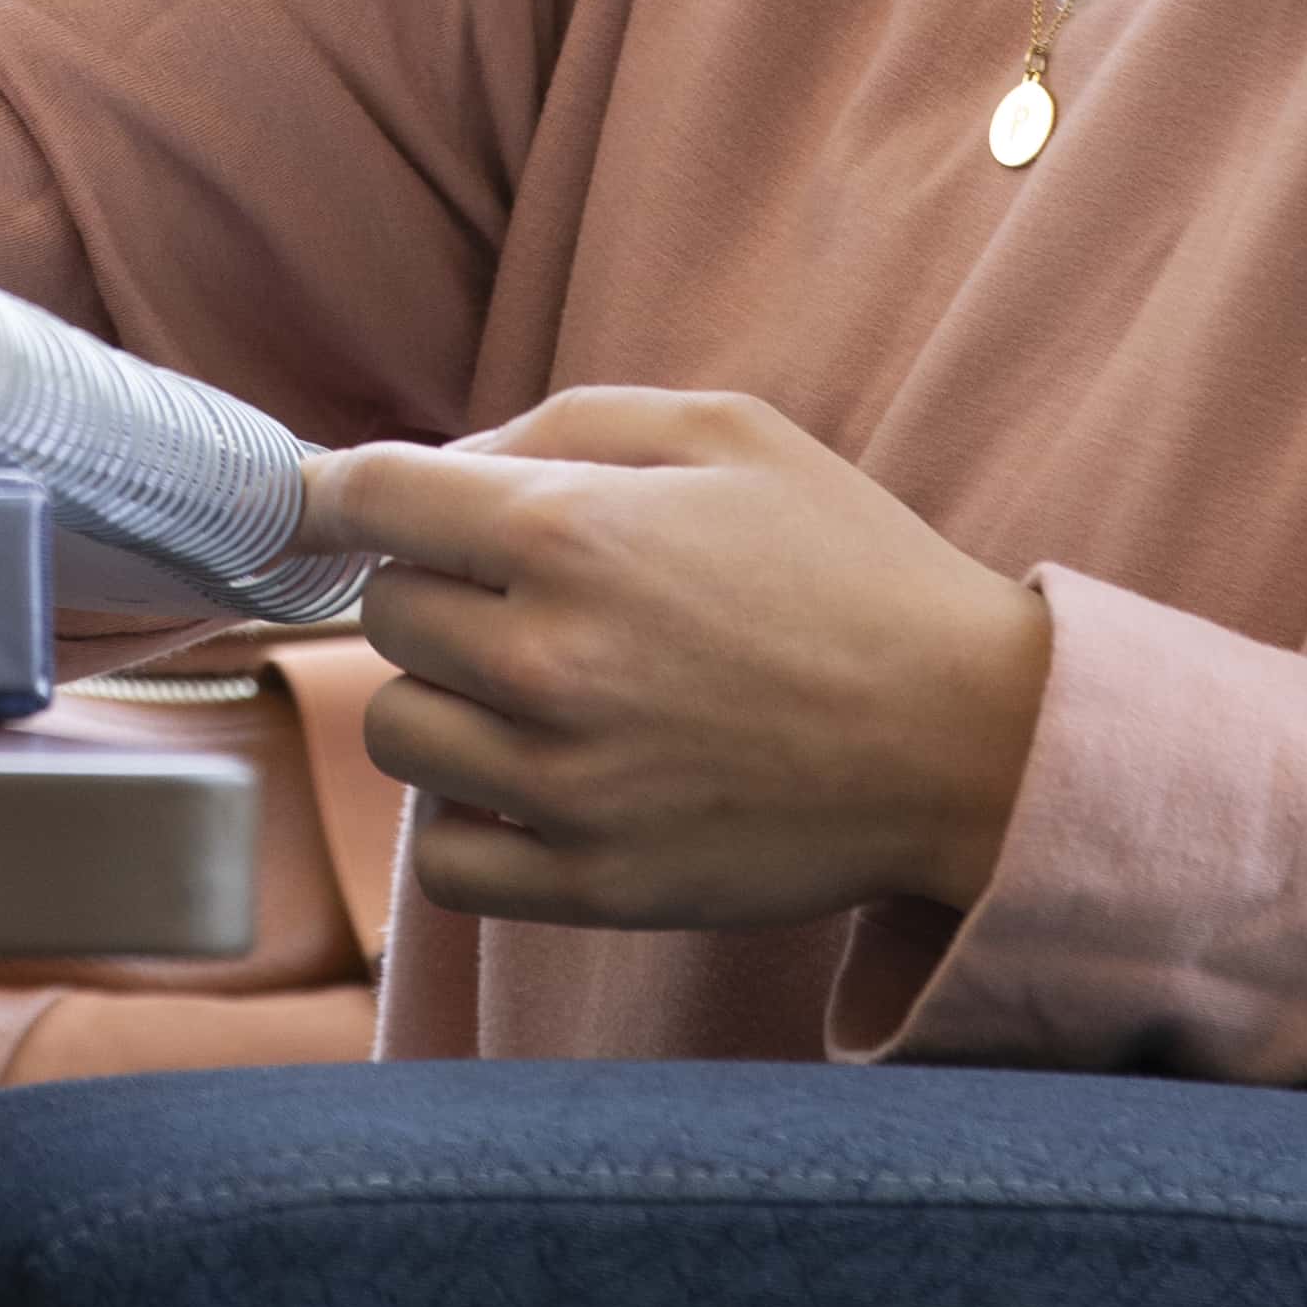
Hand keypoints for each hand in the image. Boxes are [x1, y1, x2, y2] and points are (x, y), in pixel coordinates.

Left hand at [298, 387, 1054, 930]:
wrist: (964, 736)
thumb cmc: (850, 566)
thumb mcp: (727, 432)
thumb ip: (568, 422)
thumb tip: (453, 461)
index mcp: (571, 532)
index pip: (370, 497)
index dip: (343, 490)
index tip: (344, 504)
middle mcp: (547, 659)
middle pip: (383, 614)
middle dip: (433, 588)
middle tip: (518, 596)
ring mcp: (564, 784)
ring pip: (395, 733)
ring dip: (444, 701)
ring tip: (533, 690)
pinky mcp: (591, 885)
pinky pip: (445, 859)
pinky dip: (467, 820)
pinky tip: (533, 782)